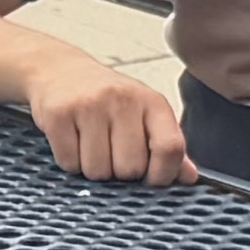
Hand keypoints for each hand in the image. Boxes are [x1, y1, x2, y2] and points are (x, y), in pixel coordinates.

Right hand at [24, 50, 192, 183]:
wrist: (59, 70)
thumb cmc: (107, 97)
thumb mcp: (143, 114)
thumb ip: (166, 146)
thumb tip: (189, 177)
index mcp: (152, 102)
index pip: (170, 148)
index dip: (163, 174)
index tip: (152, 180)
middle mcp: (123, 100)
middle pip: (130, 168)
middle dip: (120, 173)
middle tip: (112, 153)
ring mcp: (90, 105)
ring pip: (98, 171)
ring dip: (93, 169)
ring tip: (90, 145)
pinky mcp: (60, 114)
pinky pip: (69, 163)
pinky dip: (70, 162)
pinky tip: (73, 141)